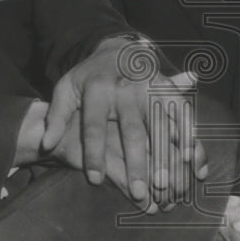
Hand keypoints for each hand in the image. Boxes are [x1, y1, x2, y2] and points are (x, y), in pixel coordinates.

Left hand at [41, 36, 205, 204]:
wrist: (117, 47)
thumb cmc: (89, 76)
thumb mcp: (66, 89)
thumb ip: (56, 116)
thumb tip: (46, 143)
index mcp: (98, 91)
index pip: (94, 127)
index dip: (94, 154)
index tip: (95, 180)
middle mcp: (127, 90)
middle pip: (133, 131)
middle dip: (138, 163)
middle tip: (142, 193)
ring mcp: (150, 88)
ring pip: (161, 125)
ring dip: (168, 155)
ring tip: (171, 183)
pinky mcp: (167, 89)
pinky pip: (182, 113)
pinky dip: (189, 137)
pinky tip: (193, 162)